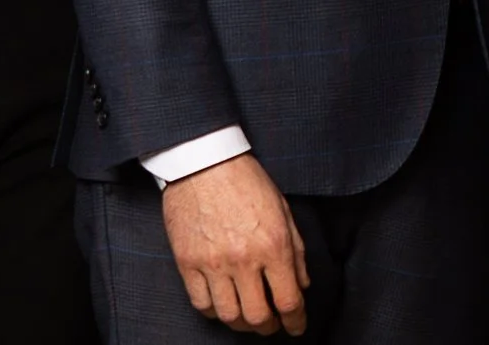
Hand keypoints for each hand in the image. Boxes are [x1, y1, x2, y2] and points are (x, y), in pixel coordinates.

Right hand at [161, 154, 309, 335]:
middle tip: (273, 325)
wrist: (204, 160)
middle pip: (258, 317)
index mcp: (273, 245)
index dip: (296, 321)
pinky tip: (223, 305)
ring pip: (229, 316)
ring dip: (242, 324)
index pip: (289, 301)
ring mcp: (212, 263)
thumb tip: (302, 284)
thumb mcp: (283, 209)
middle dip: (269, 328)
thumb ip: (296, 251)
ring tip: (248, 318)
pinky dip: (214, 312)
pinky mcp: (187, 262)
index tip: (297, 326)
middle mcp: (243, 259)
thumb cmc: (246, 180)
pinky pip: (201, 303)